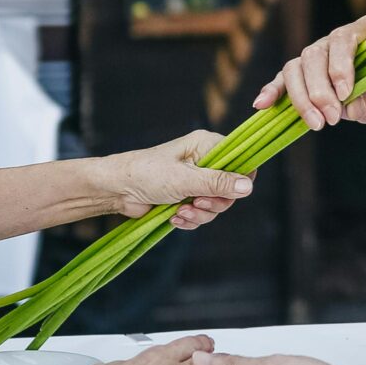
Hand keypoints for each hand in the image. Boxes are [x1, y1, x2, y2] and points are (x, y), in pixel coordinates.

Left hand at [96, 131, 251, 229]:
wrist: (117, 190)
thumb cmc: (147, 174)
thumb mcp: (184, 179)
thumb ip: (217, 183)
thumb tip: (248, 187)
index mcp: (206, 145)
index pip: (240, 160)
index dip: (240, 180)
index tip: (228, 193)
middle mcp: (205, 161)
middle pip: (230, 188)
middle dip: (214, 202)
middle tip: (196, 203)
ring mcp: (196, 181)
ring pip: (216, 204)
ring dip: (200, 214)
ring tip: (180, 212)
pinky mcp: (187, 197)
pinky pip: (202, 213)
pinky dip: (191, 219)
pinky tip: (175, 218)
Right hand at [255, 14, 365, 131]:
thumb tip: (351, 110)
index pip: (344, 40)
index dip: (340, 65)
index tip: (344, 93)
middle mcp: (337, 39)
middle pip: (314, 55)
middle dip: (319, 89)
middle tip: (332, 119)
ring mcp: (319, 56)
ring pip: (296, 69)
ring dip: (301, 98)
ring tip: (316, 125)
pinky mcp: (306, 75)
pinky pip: (284, 81)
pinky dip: (273, 92)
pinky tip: (263, 105)